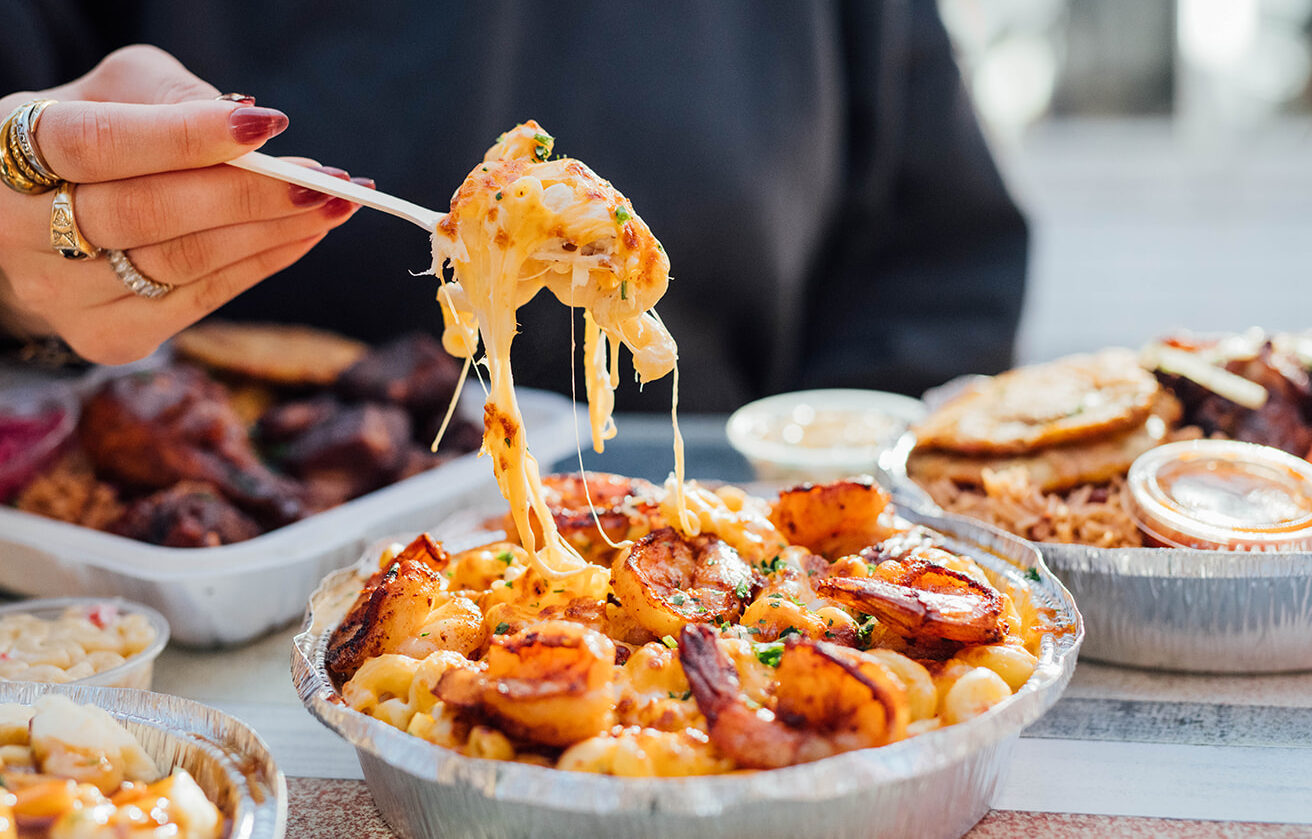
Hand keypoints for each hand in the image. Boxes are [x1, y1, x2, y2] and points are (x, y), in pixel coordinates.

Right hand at [0, 45, 371, 363]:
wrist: (38, 228)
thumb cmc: (89, 140)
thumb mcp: (108, 94)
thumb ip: (166, 94)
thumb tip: (244, 118)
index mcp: (10, 152)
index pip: (101, 144)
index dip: (187, 137)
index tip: (268, 126)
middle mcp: (22, 232)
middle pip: (149, 214)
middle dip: (252, 195)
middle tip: (328, 178)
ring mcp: (64, 295)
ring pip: (184, 263)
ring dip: (273, 233)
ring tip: (335, 203)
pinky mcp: (109, 337)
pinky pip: (203, 299)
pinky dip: (264, 263)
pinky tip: (305, 235)